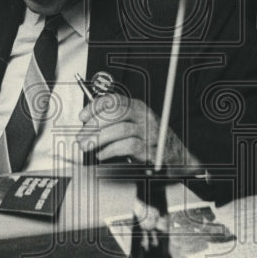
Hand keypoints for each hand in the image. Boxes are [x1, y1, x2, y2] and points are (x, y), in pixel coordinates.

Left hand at [76, 94, 191, 168]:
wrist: (175, 157)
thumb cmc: (149, 141)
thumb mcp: (133, 125)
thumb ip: (114, 123)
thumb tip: (87, 127)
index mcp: (137, 107)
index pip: (114, 100)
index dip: (95, 107)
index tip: (82, 117)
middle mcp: (144, 116)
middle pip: (115, 113)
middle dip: (94, 125)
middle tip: (81, 137)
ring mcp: (149, 132)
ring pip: (120, 129)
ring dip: (99, 139)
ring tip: (88, 147)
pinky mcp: (150, 149)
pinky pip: (128, 146)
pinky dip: (111, 151)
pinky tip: (102, 155)